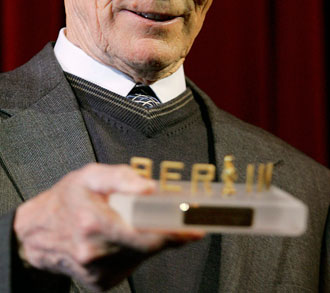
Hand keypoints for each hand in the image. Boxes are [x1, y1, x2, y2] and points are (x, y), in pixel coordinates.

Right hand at [14, 163, 202, 290]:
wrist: (37, 232)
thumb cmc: (66, 199)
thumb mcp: (90, 175)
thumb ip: (121, 177)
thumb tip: (150, 188)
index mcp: (93, 224)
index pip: (145, 236)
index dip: (174, 233)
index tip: (195, 228)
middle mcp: (94, 253)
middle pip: (147, 248)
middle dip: (165, 232)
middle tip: (178, 219)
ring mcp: (96, 273)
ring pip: (140, 258)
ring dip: (147, 240)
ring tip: (134, 221)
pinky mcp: (99, 284)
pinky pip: (129, 266)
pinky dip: (134, 251)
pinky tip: (121, 237)